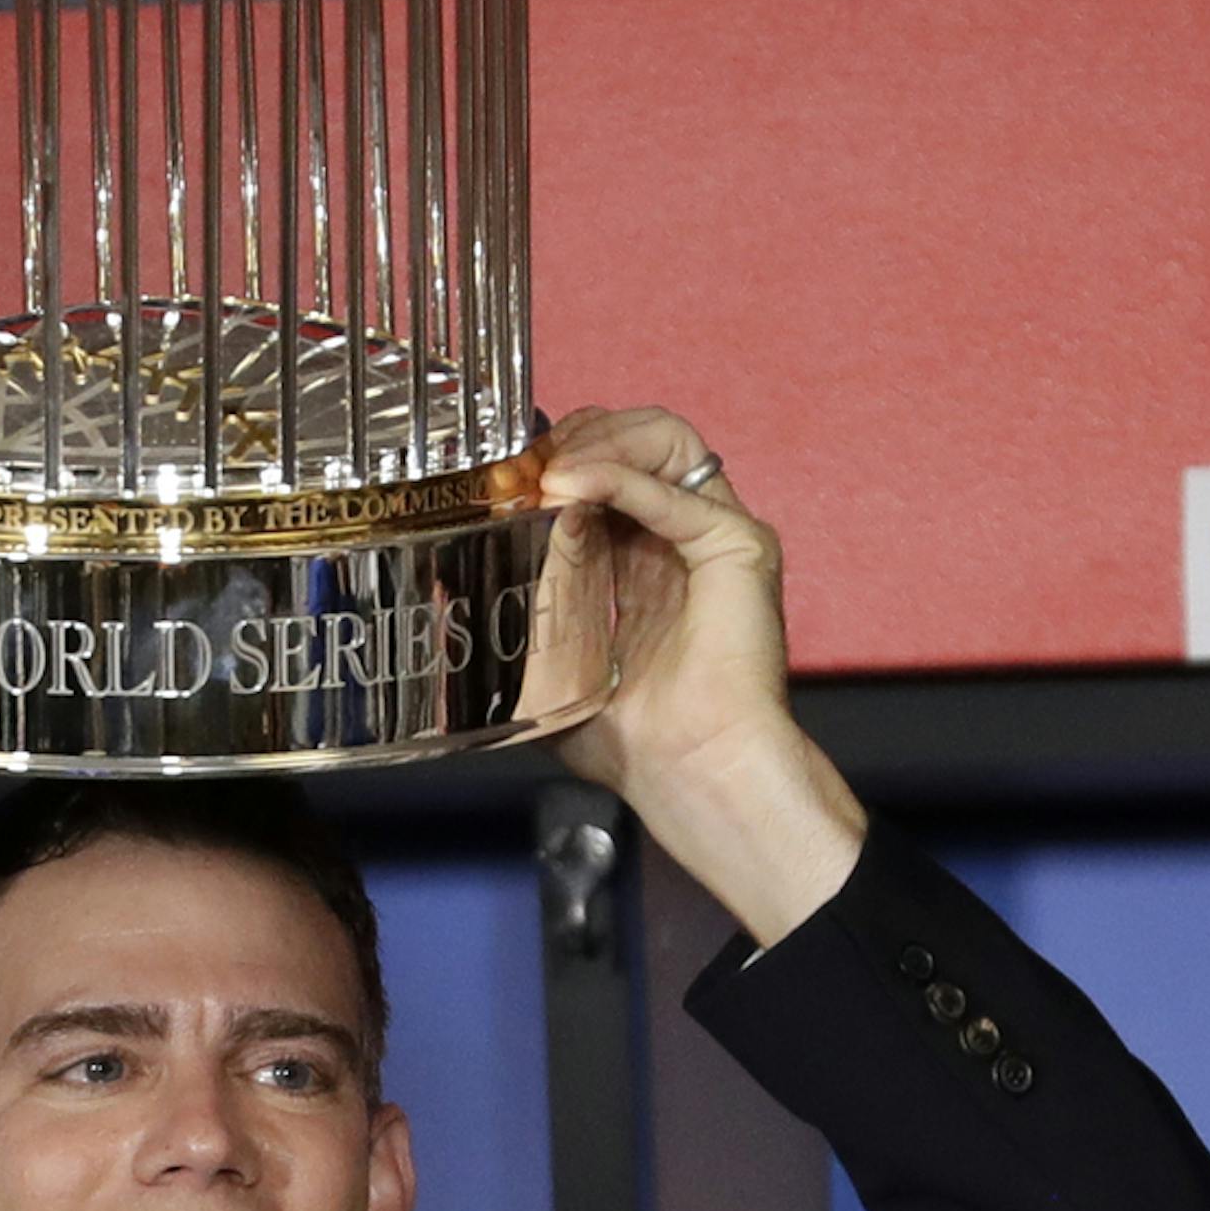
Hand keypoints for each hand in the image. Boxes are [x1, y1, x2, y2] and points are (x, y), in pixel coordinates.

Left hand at [539, 406, 864, 948]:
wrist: (690, 774)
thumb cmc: (637, 744)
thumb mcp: (557, 667)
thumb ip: (531, 612)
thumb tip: (469, 577)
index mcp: (646, 560)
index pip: (605, 469)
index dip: (558, 458)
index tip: (509, 475)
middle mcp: (685, 538)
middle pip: (637, 437)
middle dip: (577, 436)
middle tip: (527, 465)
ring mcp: (716, 536)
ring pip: (667, 438)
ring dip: (599, 441)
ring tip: (551, 472)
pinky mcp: (740, 547)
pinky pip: (676, 491)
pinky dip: (620, 478)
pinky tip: (572, 488)